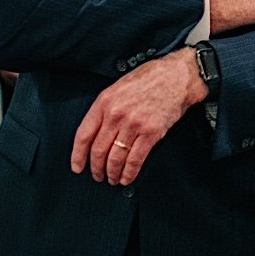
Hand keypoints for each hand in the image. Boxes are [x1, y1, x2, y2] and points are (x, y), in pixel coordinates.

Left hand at [70, 49, 206, 185]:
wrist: (177, 76)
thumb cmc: (150, 79)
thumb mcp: (118, 87)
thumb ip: (105, 108)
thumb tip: (95, 133)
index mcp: (105, 102)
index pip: (84, 135)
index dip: (78, 155)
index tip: (77, 166)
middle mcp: (116, 114)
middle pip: (98, 151)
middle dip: (96, 168)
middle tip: (96, 175)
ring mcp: (134, 125)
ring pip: (115, 159)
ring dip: (111, 173)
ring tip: (112, 179)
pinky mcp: (151, 133)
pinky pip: (135, 160)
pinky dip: (129, 173)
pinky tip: (126, 177)